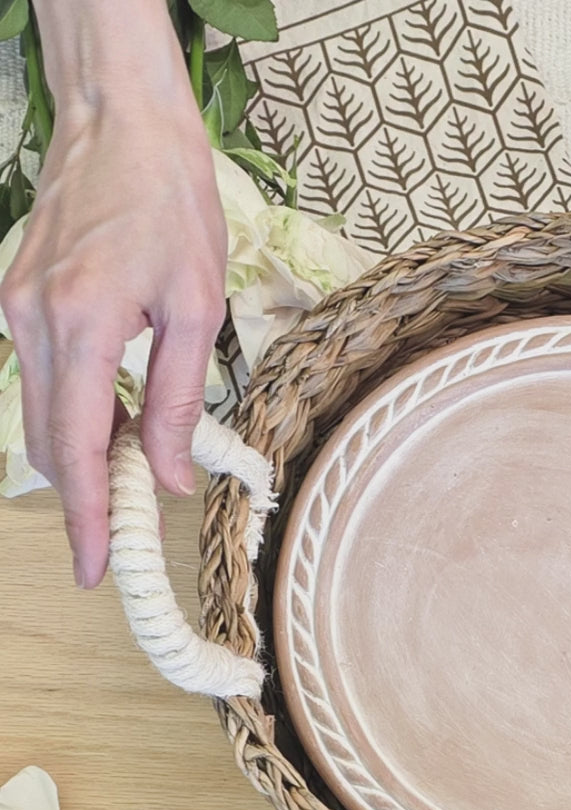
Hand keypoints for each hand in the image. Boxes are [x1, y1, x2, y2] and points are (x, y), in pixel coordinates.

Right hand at [0, 31, 225, 587]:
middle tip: (130, 532)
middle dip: (88, 496)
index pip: (80, 451)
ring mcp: (16, 310)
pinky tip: (119, 415)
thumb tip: (175, 475)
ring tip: (140, 467)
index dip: (88, 519)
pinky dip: (77, 413)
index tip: (93, 568)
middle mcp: (32, 324)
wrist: (119, 122)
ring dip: (85, 454)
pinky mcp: (18, 299)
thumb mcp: (195, 306)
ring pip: (43, 416)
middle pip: (52, 445)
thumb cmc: (168, 200)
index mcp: (79, 327)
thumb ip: (178, 398)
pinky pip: (42, 381)